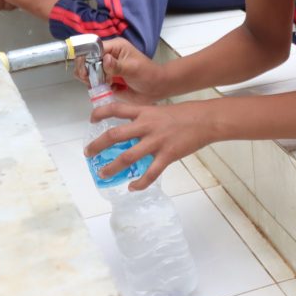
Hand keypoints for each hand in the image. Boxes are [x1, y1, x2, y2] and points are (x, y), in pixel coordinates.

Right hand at [73, 37, 163, 103]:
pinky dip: (95, 86)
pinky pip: (93, 82)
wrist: (156, 88)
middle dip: (86, 70)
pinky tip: (106, 88)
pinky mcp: (106, 79)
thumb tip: (105, 59)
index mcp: (115, 47)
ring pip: (86, 71)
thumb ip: (117, 66)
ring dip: (90, 79)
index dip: (87, 58)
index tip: (87, 71)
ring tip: (101, 84)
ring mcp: (105, 68)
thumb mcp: (133, 68)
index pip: (93, 48)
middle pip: (85, 59)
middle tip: (92, 80)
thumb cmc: (148, 74)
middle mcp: (107, 55)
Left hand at [84, 99, 216, 187]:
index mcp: (145, 112)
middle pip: (115, 135)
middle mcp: (147, 125)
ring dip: (112, 167)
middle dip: (98, 145)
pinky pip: (150, 173)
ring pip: (128, 157)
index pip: (117, 108)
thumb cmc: (188, 113)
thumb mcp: (162, 110)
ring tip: (103, 174)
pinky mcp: (168, 155)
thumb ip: (148, 119)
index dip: (100, 113)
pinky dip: (140, 183)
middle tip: (88, 153)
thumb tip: (136, 129)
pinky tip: (132, 187)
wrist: (207, 119)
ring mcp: (156, 141)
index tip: (91, 119)